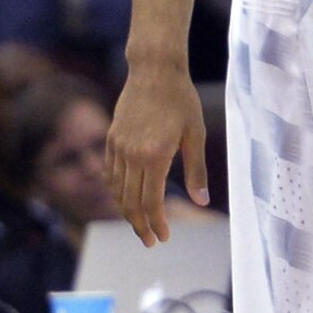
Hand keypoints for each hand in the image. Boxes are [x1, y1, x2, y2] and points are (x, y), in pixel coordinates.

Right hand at [105, 61, 210, 246]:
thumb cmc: (182, 101)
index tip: (162, 238)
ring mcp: (117, 148)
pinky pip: (110, 174)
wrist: (154, 71)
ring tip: (140, 224)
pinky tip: (127, 198)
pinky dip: (117, 192)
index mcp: (154, 156)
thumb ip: (197, 169)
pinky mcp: (111, 140)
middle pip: (130, 202)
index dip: (156, 223)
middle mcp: (131, 155)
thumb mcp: (196, 134)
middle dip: (140, 225)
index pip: (150, 202)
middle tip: (150, 241)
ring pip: (117, 190)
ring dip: (127, 211)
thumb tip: (202, 201)